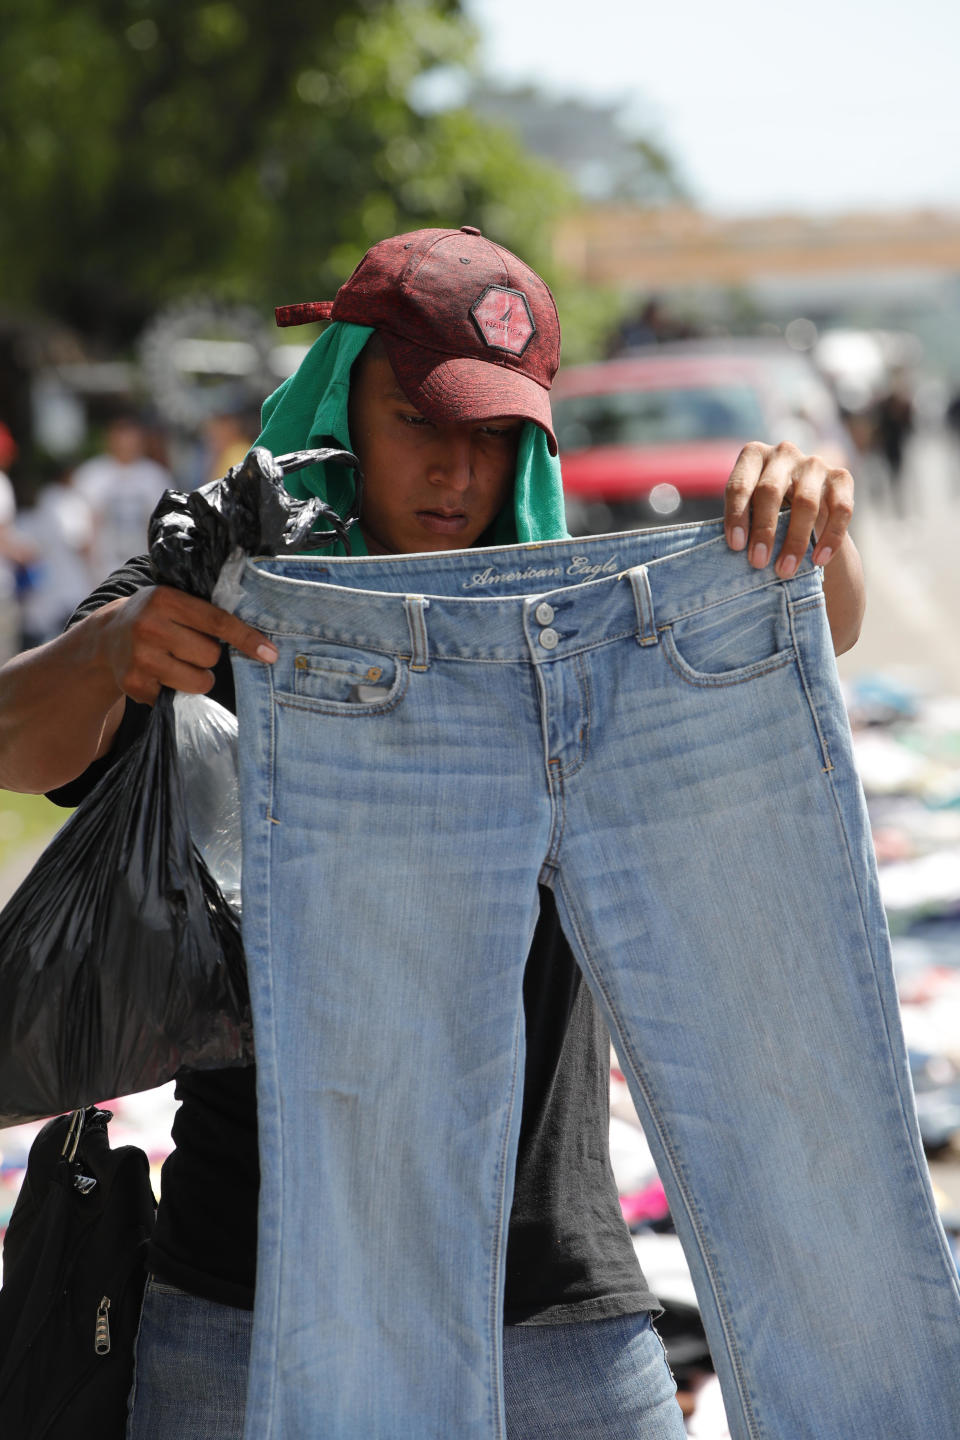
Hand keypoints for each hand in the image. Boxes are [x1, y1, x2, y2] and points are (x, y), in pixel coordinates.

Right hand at [97, 585, 276, 704]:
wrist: (106, 637)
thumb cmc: (155, 617)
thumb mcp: (173, 601)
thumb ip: (206, 612)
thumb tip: (258, 639)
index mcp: (165, 599)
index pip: (217, 622)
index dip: (246, 639)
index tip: (270, 653)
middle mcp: (150, 627)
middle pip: (211, 656)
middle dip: (208, 656)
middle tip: (188, 647)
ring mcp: (140, 658)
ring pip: (199, 681)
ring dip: (197, 677)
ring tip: (176, 663)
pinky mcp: (135, 685)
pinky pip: (177, 697)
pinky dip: (174, 689)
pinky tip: (157, 674)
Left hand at [723, 441, 853, 577]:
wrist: (805, 511)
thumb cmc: (765, 512)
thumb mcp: (749, 509)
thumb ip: (743, 520)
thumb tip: (737, 550)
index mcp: (753, 455)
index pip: (740, 485)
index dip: (737, 516)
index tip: (736, 546)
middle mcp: (783, 453)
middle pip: (770, 491)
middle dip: (763, 530)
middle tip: (758, 562)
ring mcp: (814, 463)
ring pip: (805, 503)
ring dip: (795, 541)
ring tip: (785, 570)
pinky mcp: (841, 477)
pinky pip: (840, 509)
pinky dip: (831, 538)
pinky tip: (820, 560)